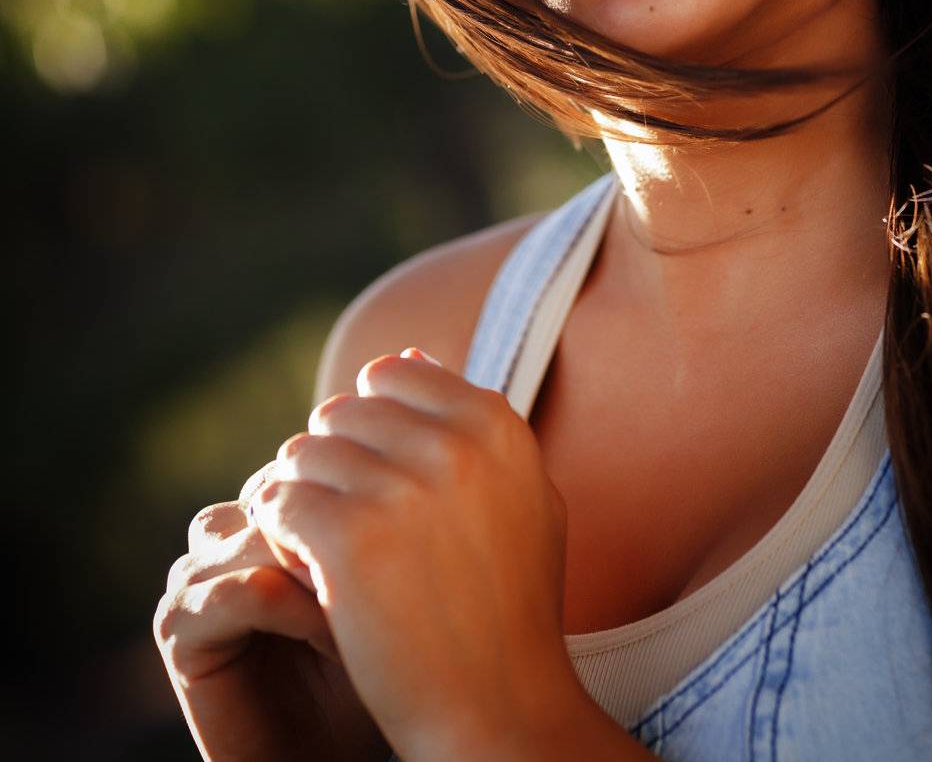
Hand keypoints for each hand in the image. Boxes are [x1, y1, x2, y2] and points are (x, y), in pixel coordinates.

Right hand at [153, 461, 391, 761]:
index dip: (356, 493)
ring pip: (257, 534)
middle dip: (337, 529)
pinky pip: (233, 590)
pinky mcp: (180, 628)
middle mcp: (228, 533)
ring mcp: (198, 577)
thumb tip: (404, 447)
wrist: (331, 757)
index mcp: (272, 508)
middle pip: (279, 491)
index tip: (408, 535)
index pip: (306, 461)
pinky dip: (288, 610)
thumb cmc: (374, 668)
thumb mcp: (382, 580)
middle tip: (386, 574)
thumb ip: (373, 516)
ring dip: (316, 570)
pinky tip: (333, 635)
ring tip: (362, 610)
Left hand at [249, 348, 581, 759]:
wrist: (499, 712)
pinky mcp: (350, 539)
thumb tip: (406, 354)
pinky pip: (279, 501)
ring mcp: (402, 489)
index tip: (377, 482)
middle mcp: (454, 445)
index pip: (392, 375)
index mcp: (496, 425)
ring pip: (303, 453)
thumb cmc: (508, 610)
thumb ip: (467, 425)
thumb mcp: (518, 499)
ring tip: (320, 549)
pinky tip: (302, 571)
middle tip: (340, 521)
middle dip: (332, 462)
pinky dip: (277, 533)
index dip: (372, 429)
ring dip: (301, 497)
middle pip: (342, 411)